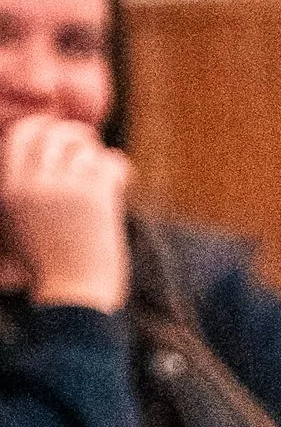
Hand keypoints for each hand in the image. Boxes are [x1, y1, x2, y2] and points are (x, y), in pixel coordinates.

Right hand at [0, 113, 130, 311]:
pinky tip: (123, 179)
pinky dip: (119, 168)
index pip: (22, 135)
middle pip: (55, 133)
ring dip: (98, 156)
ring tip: (105, 171)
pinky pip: (110, 163)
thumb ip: (27, 194)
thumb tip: (46, 162)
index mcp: (10, 190)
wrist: (74, 299)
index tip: (56, 131)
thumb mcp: (19, 230)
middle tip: (89, 147)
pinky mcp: (95, 197)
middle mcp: (33, 184)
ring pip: (85, 147)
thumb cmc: (50, 272)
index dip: (43, 127)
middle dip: (76, 136)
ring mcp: (64, 188)